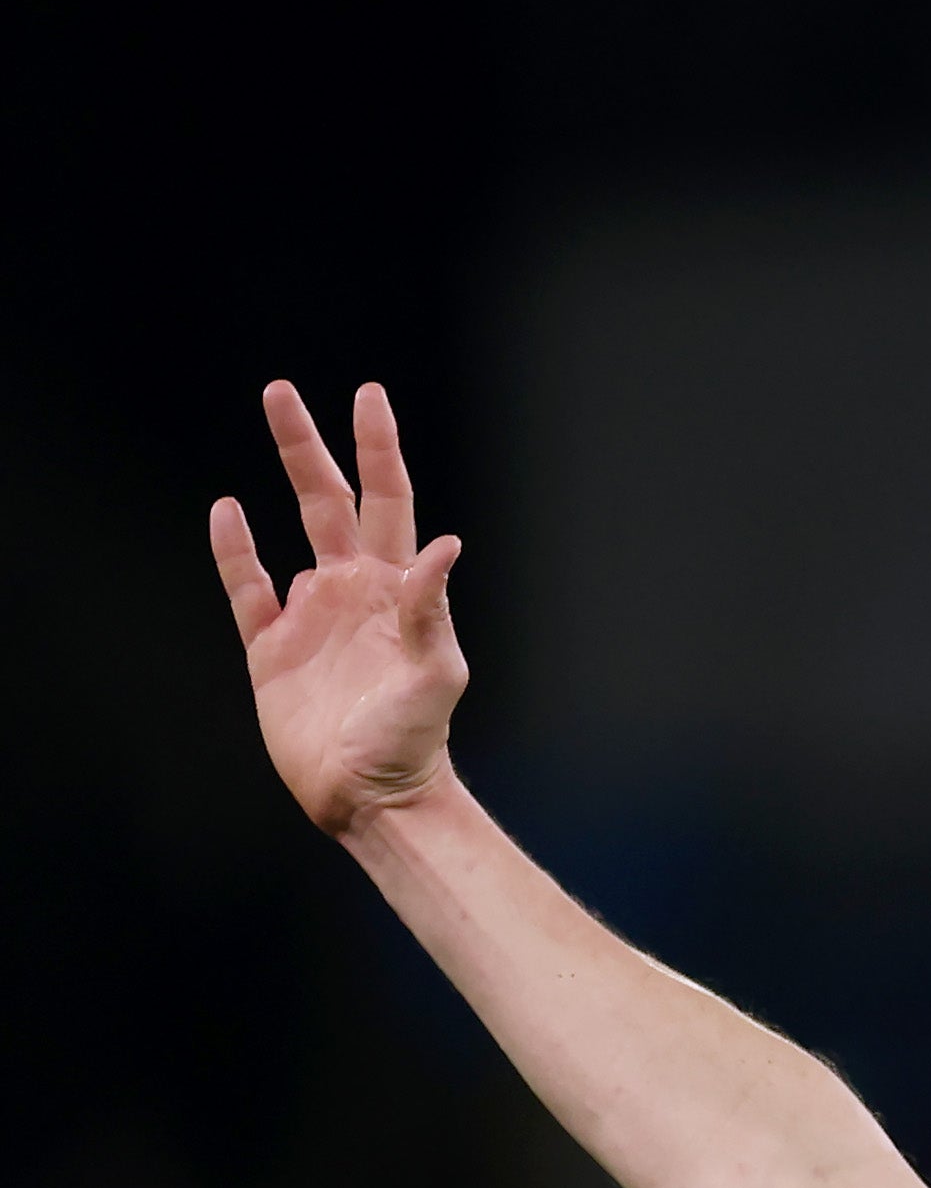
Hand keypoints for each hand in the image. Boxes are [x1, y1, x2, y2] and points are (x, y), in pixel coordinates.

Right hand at [214, 383, 466, 837]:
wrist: (370, 795)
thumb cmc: (413, 741)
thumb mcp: (436, 676)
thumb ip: (433, 612)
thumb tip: (446, 546)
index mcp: (397, 592)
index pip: (388, 504)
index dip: (378, 451)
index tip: (368, 398)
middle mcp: (354, 592)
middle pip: (331, 500)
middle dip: (310, 446)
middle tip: (283, 391)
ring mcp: (312, 615)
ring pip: (290, 530)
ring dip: (281, 476)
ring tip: (272, 424)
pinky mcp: (272, 647)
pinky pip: (247, 586)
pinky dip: (235, 550)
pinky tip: (227, 512)